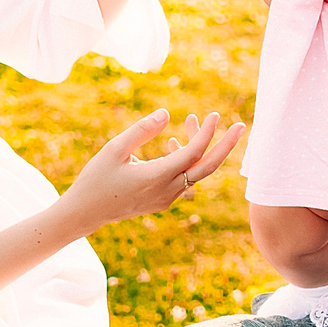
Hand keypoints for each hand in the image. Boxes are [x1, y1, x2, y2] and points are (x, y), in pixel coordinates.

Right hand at [62, 109, 244, 227]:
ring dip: (200, 148)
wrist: (86, 213)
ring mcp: (167, 198)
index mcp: (156, 177)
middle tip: (242, 126)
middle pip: (207, 168)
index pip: (193, 153)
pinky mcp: (163, 201)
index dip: (206, 133)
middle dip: (226, 146)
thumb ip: (141, 130)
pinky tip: (175, 143)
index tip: (214, 115)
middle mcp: (167, 190)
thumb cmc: (96, 178)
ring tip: (193, 121)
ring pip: (195, 172)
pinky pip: (185, 179)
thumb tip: (166, 113)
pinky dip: (187, 161)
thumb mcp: (114, 149)